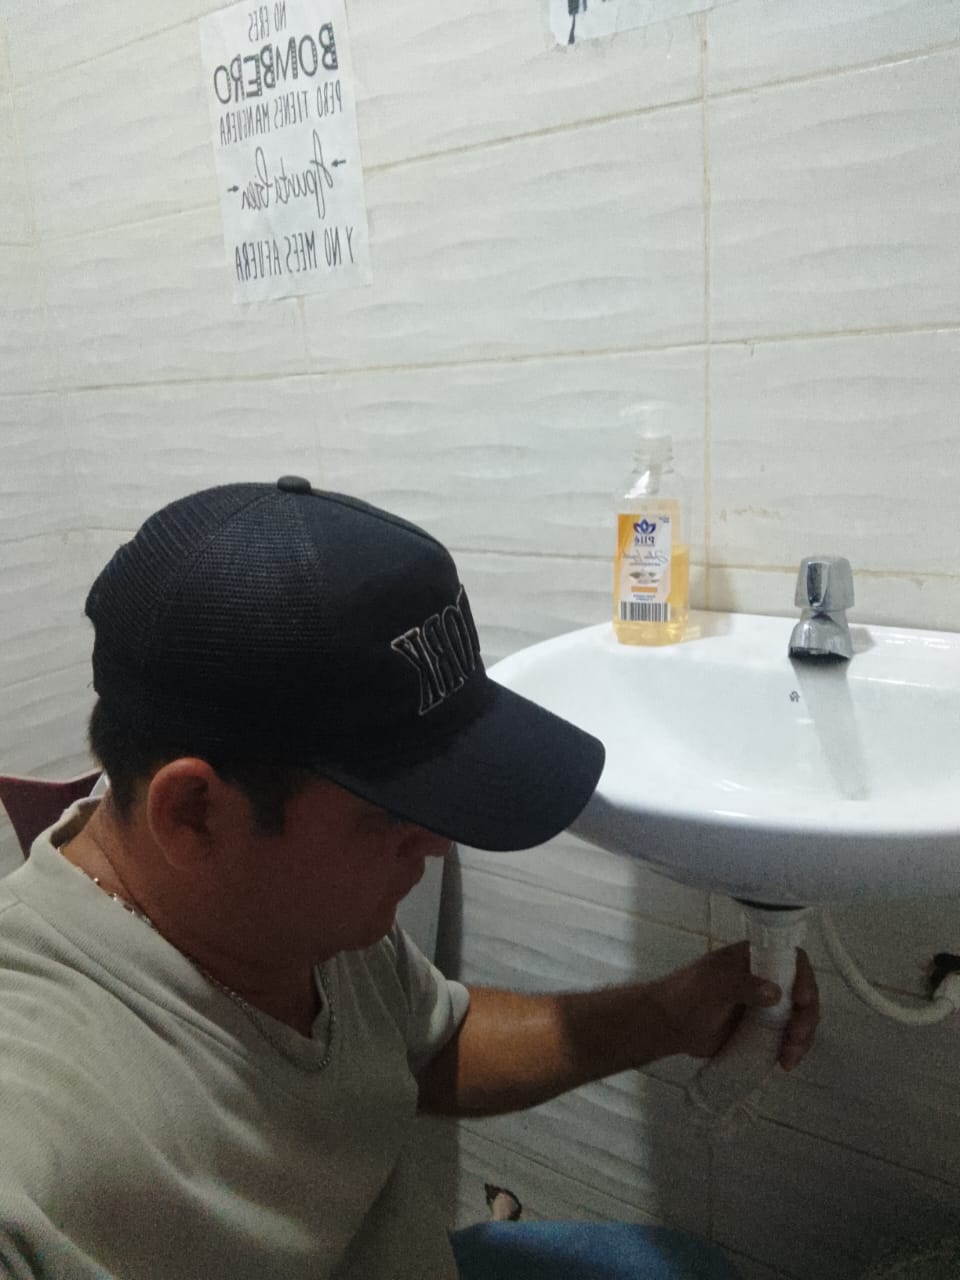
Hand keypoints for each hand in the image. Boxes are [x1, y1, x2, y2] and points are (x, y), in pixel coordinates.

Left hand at [648, 941, 819, 1070]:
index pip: (791, 959)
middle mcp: (765, 979)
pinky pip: (788, 1037)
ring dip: (802, 1037)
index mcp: (753, 959)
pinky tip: (785, 1062)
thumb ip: (743, 985)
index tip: (802, 999)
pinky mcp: (763, 1030)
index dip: (804, 977)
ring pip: (799, 1018)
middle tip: (796, 1035)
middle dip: (806, 1016)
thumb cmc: (686, 996)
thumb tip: (776, 993)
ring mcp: (766, 1006)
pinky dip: (793, 1049)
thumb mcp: (714, 985)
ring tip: (788, 1057)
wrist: (668, 1026)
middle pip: (802, 992)